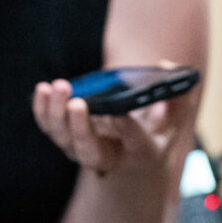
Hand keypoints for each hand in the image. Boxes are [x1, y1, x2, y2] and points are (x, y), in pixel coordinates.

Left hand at [32, 68, 196, 177]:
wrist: (134, 153)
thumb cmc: (158, 128)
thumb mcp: (177, 115)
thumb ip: (179, 92)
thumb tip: (165, 66)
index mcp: (142, 151)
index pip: (134, 141)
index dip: (126, 128)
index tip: (120, 113)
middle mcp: (109, 156)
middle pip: (87, 148)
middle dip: (79, 125)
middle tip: (77, 102)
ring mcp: (83, 149)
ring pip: (63, 138)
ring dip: (56, 113)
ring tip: (57, 87)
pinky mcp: (67, 138)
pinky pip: (49, 128)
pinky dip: (42, 110)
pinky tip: (42, 90)